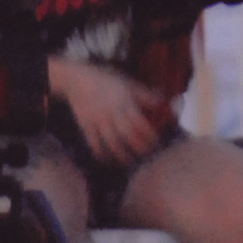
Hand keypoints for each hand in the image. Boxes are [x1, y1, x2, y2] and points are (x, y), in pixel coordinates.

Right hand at [49, 57, 175, 169]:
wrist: (78, 80)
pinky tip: (108, 160)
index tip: (155, 143)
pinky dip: (102, 154)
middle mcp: (111, 113)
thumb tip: (164, 101)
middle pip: (127, 135)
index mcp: (123, 102)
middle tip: (146, 156)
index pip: (139, 122)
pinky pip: (94, 144)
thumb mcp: (127, 84)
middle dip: (138, 148)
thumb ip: (145, 95)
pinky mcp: (86, 126)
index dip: (148, 135)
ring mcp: (97, 121)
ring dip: (121, 155)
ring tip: (129, 162)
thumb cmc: (106, 81)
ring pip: (111, 143)